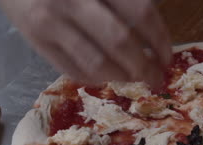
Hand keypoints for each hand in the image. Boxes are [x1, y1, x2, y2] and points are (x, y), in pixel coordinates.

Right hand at [0, 0, 171, 86]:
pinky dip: (96, 79)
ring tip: (134, 79)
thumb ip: (122, 4)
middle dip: (145, 66)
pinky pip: (73, 71)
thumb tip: (153, 40)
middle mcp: (73, 1)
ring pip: (97, 63)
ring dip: (122, 77)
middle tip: (156, 78)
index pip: (141, 13)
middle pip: (121, 41)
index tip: (167, 58)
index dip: (160, 40)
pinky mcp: (35, 41)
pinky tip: (108, 76)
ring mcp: (52, 22)